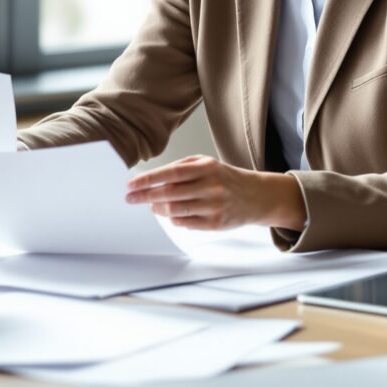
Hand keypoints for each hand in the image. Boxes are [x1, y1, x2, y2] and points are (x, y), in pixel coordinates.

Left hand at [124, 156, 306, 230]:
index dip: (147, 180)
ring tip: (152, 206)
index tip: (131, 185)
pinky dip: (174, 219)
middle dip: (146, 196)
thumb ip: (180, 168)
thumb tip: (151, 179)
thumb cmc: (225, 178)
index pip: (170, 174)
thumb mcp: (206, 163)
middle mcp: (211, 186)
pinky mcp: (216, 223)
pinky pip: (186, 223)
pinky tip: (171, 214)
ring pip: (175, 210)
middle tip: (131, 198)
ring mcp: (214, 206)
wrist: (255, 196)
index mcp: (206, 168)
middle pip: (169, 194)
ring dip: (158, 209)